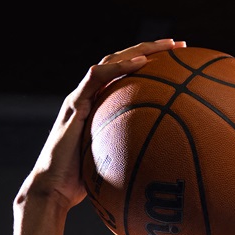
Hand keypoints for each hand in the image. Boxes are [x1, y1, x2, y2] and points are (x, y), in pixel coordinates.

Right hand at [16, 39, 186, 211]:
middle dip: (151, 49)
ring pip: (110, 61)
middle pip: (122, 61)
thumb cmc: (85, 181)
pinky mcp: (74, 104)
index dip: (152, 64)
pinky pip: (96, 78)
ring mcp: (81, 98)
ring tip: (167, 46)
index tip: (181, 60)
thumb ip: (137, 150)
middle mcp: (91, 96)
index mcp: (101, 105)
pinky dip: (118, 67)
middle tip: (180, 45)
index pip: (127, 75)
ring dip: (139, 50)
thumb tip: (172, 160)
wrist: (54, 189)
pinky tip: (141, 63)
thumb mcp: (119, 160)